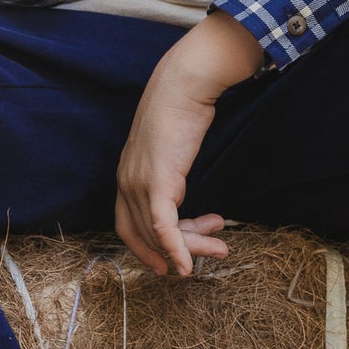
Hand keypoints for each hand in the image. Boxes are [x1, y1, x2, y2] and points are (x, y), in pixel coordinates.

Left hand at [115, 12, 265, 277]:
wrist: (184, 83)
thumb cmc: (182, 108)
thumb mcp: (170, 147)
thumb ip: (169, 171)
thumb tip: (181, 190)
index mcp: (127, 175)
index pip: (129, 226)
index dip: (147, 250)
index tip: (170, 264)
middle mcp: (127, 183)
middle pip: (146, 234)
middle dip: (179, 249)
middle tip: (210, 252)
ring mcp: (139, 184)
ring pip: (159, 234)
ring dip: (191, 247)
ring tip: (221, 247)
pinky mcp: (157, 183)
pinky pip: (164, 227)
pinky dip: (176, 249)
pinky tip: (188, 264)